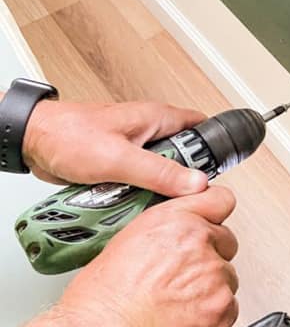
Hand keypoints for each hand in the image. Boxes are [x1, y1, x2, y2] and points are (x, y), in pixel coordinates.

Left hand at [22, 99, 209, 196]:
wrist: (32, 141)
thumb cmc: (68, 135)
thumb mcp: (120, 158)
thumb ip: (159, 171)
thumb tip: (195, 182)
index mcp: (156, 119)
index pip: (200, 127)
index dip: (214, 149)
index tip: (219, 173)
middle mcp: (148, 132)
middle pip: (183, 158)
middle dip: (184, 180)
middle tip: (180, 199)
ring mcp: (133, 150)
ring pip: (160, 174)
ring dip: (157, 191)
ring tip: (153, 205)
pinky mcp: (118, 165)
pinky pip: (139, 183)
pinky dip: (137, 196)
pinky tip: (132, 207)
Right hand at [59, 185, 238, 326]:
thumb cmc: (105, 295)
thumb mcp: (129, 240)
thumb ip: (166, 229)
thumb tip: (178, 235)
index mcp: (178, 221)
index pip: (220, 200)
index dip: (214, 215)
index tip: (211, 224)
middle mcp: (201, 244)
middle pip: (226, 243)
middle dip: (210, 257)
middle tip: (184, 276)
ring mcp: (215, 277)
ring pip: (227, 278)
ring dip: (211, 288)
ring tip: (178, 303)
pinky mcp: (222, 309)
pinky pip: (230, 308)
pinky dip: (213, 316)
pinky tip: (186, 320)